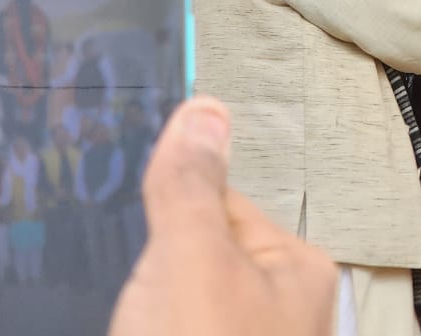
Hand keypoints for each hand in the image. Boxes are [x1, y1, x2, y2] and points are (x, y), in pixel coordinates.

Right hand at [110, 97, 336, 335]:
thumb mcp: (196, 262)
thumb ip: (193, 190)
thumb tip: (207, 107)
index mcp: (299, 265)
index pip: (222, 206)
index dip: (170, 210)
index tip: (121, 203)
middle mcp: (283, 304)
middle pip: (197, 256)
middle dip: (155, 263)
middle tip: (123, 270)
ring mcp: (247, 334)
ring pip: (182, 296)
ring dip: (150, 298)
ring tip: (133, 306)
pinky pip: (173, 320)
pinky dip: (150, 317)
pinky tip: (133, 318)